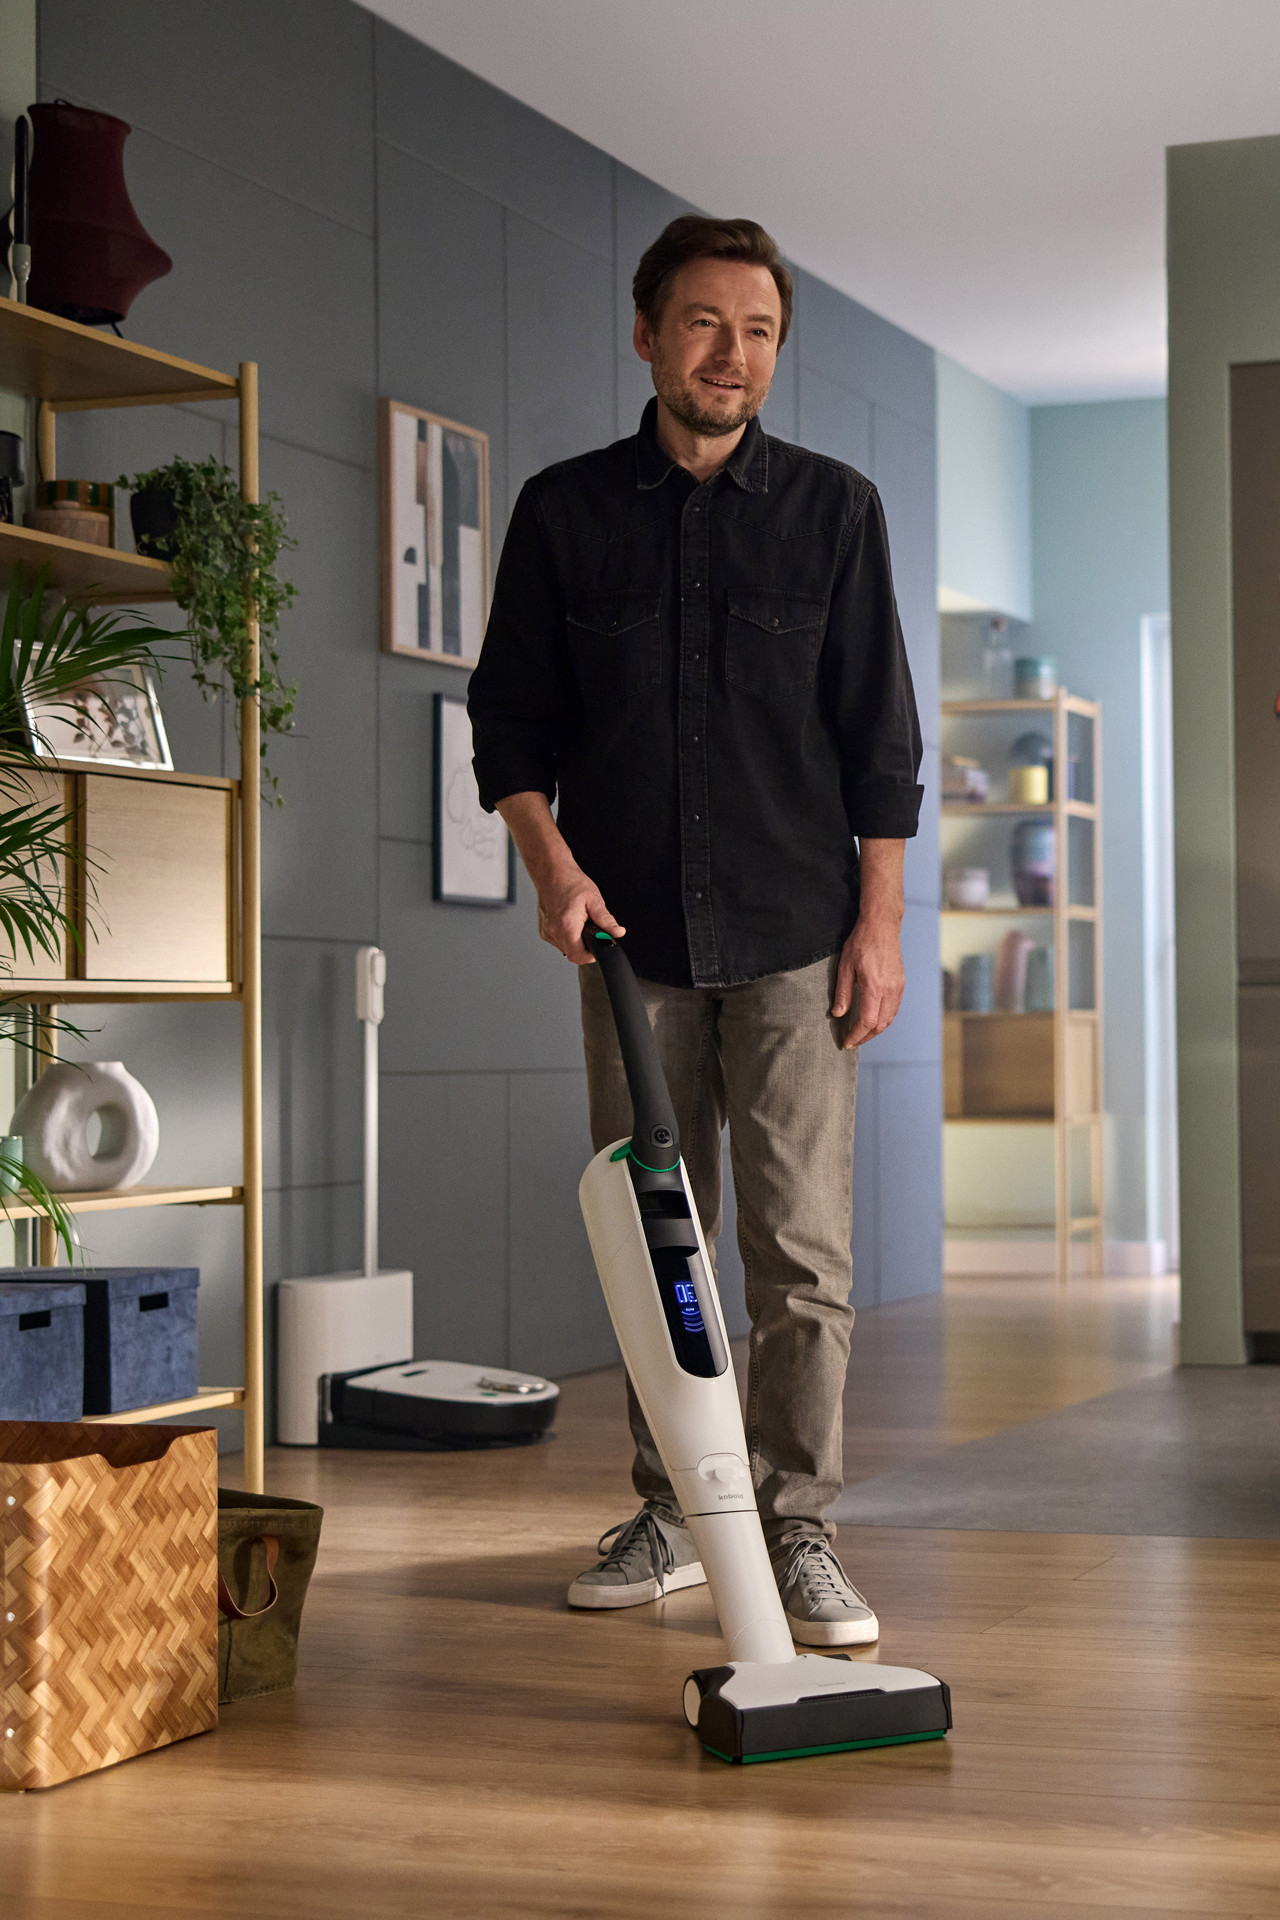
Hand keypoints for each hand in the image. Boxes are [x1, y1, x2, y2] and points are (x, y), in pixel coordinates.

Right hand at [535, 862, 624, 963]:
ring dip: (576, 942)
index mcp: (567, 925)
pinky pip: (558, 942)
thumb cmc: (571, 882)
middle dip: (585, 947)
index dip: (590, 955)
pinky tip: (570, 922)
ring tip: (579, 923)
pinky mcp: (544, 930)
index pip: (578, 956)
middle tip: (590, 931)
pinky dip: (567, 936)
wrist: (552, 872)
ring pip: (565, 949)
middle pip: (572, 954)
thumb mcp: (594, 900)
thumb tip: (618, 933)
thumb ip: (607, 920)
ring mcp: (547, 931)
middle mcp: (554, 931)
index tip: (597, 946)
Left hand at [832, 914, 903, 1048]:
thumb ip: (842, 993)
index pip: (868, 1022)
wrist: (881, 926)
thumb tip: (838, 1014)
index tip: (846, 1042)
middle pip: (881, 1025)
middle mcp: (890, 990)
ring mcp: (898, 987)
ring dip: (876, 1030)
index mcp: (875, 987)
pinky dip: (884, 1019)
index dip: (856, 1036)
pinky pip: (894, 1008)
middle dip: (866, 1037)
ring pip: (889, 1018)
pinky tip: (873, 1018)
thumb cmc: (861, 942)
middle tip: (852, 1041)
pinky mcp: (901, 983)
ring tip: (861, 1033)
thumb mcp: (845, 967)